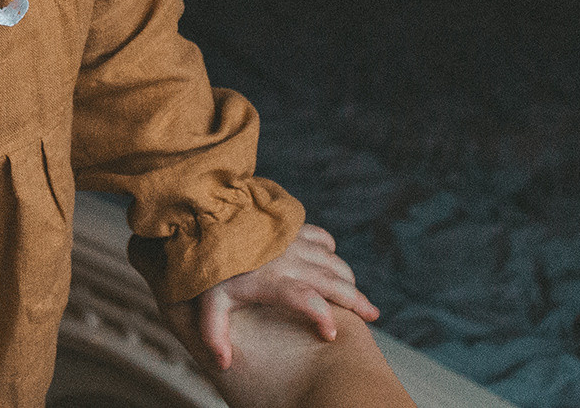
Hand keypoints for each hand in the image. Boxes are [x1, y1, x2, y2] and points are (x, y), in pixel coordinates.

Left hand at [168, 225, 379, 372]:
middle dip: (355, 301)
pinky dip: (333, 253)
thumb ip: (214, 333)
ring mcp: (293, 241)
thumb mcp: (208, 299)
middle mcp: (288, 260)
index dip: (322, 316)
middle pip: (331, 281)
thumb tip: (224, 363)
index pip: (305, 298)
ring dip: (349, 281)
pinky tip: (334, 266)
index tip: (331, 334)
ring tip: (360, 300)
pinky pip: (323, 238)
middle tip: (372, 317)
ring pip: (333, 262)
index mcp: (271, 280)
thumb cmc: (210, 262)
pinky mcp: (293, 227)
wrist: (209, 216)